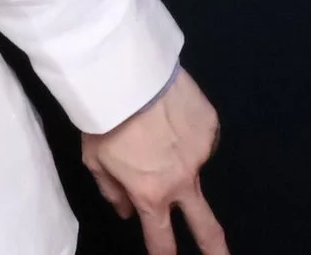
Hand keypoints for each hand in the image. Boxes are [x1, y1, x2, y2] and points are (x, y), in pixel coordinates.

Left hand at [80, 67, 227, 254]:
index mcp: (152, 194)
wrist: (127, 73)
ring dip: (181, 155)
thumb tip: (126, 210)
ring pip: (195, 164)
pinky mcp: (211, 125)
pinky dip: (187, 130)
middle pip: (206, 227)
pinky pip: (200, 135)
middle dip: (216, 249)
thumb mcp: (95, 160)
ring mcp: (202, 152)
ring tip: (158, 127)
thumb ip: (112, 190)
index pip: (162, 239)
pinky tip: (171, 113)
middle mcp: (183, 180)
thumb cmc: (103, 119)